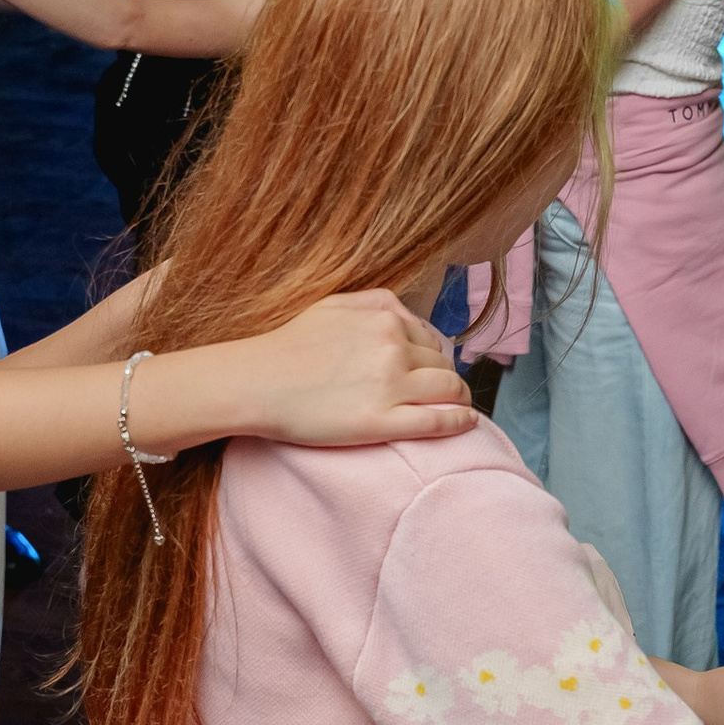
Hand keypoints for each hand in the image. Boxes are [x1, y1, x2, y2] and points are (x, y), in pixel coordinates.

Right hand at [226, 289, 475, 449]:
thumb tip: (408, 314)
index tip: (435, 368)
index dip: (437, 356)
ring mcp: (391, 385)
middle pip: (443, 364)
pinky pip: (438, 420)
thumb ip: (377, 302)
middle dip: (448, 376)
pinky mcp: (383, 421)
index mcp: (385, 319)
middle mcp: (394, 348)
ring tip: (460, 406)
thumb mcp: (335, 304)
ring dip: (460, 397)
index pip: (431, 338)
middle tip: (446, 391)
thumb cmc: (289, 345)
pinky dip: (460, 420)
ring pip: (449, 390)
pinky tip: (467, 422)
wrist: (256, 383)